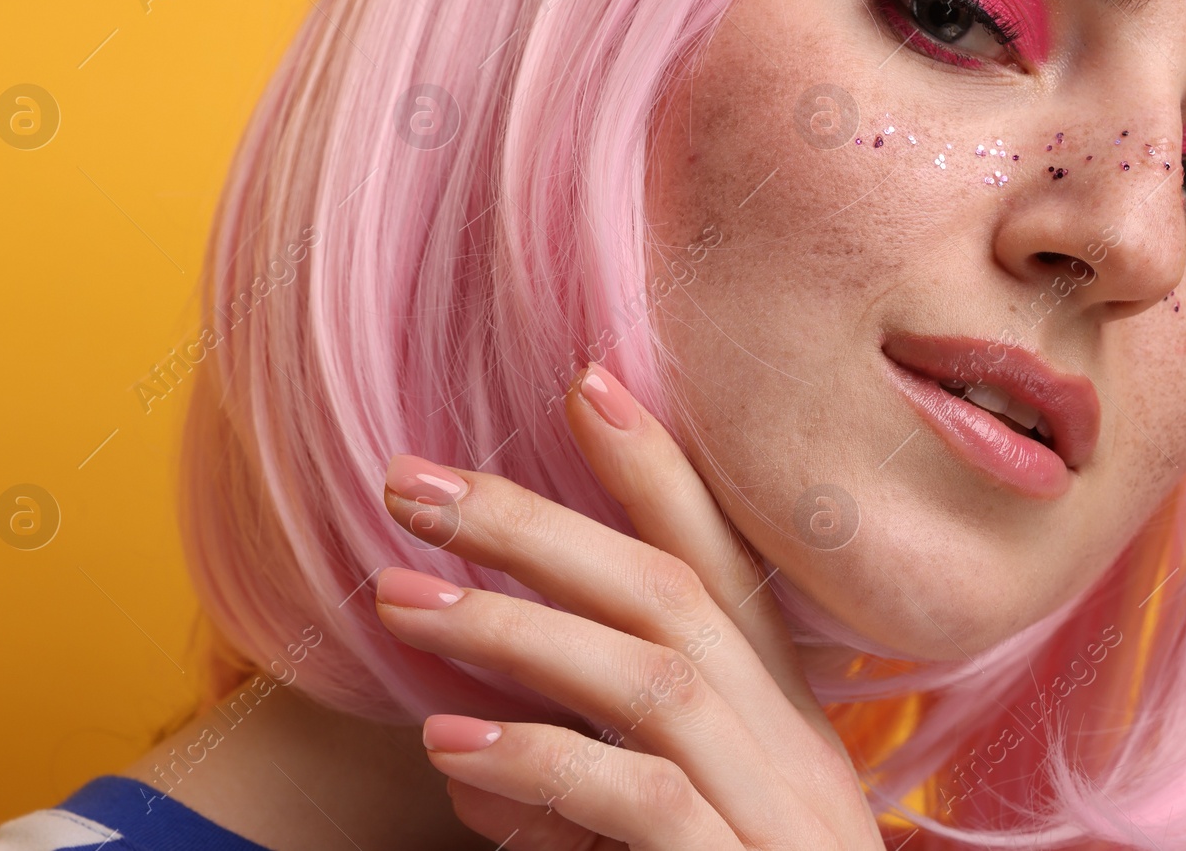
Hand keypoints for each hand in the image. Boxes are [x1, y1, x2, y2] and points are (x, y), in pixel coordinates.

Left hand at [374, 362, 889, 849]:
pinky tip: (453, 747)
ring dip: (516, 625)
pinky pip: (643, 799)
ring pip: (654, 671)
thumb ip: (588, 781)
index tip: (581, 380)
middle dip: (538, 522)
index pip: (723, 564)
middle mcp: (790, 745)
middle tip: (410, 481)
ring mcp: (777, 811)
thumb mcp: (671, 837)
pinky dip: (543, 761)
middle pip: (671, 592)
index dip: (656, 468)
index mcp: (777, 717)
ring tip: (395, 599)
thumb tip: (472, 742)